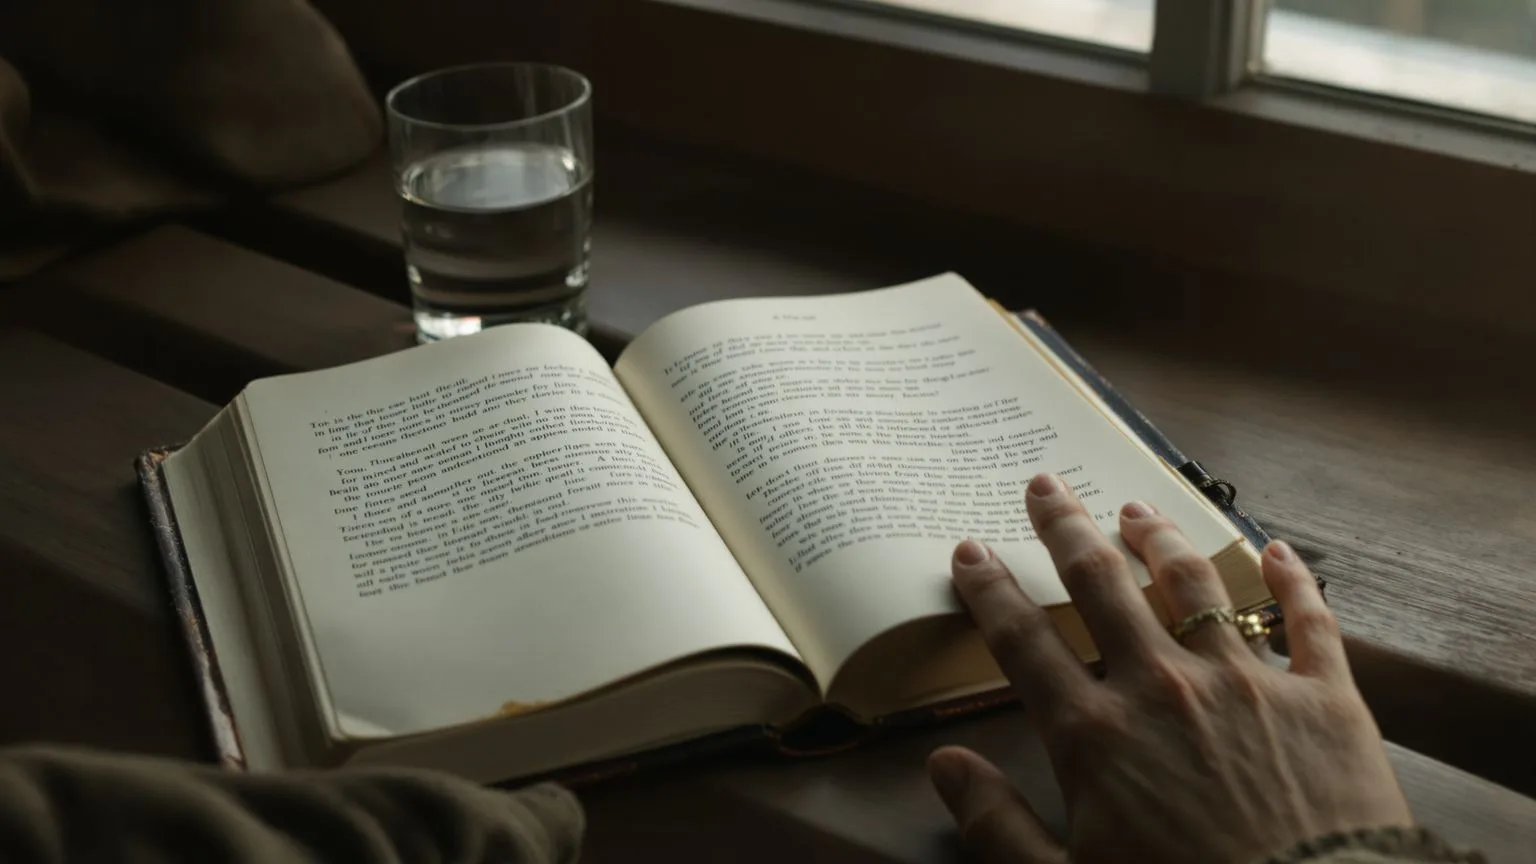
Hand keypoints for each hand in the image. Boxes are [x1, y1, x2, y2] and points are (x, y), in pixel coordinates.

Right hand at [929, 473, 1410, 863]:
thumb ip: (996, 823)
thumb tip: (943, 764)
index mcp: (1094, 735)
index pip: (1024, 642)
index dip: (990, 591)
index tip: (970, 550)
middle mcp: (1162, 688)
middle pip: (1101, 586)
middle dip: (1066, 529)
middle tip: (1046, 485)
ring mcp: (1246, 684)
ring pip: (1192, 585)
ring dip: (1159, 539)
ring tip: (1137, 510)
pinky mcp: (1325, 698)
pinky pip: (1307, 622)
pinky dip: (1291, 581)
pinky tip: (1276, 550)